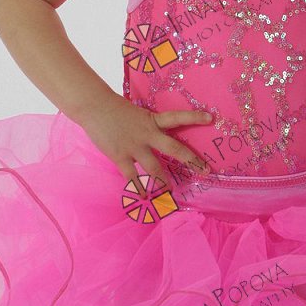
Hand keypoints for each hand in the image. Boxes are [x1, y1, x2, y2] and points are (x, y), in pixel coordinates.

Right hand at [80, 93, 211, 193]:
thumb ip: (147, 125)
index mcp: (153, 120)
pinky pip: (133, 177)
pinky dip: (139, 189)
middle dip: (190, 160)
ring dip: (164, 182)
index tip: (211, 118)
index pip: (177, 117)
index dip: (194, 117)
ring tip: (172, 194)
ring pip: (155, 168)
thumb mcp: (137, 113)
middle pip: (174, 148)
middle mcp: (148, 134)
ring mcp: (135, 146)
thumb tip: (156, 136)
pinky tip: (144, 198)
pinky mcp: (121, 157)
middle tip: (205, 170)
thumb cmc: (114, 109)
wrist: (94, 107)